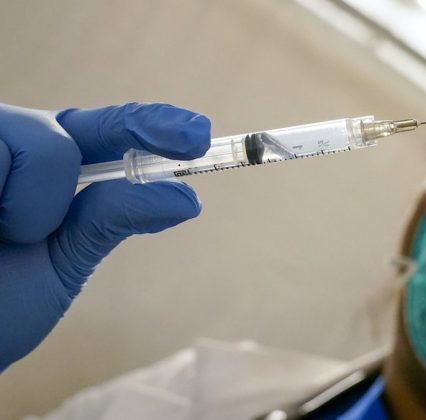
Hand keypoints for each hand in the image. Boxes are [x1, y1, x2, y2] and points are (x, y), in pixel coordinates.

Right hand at [0, 102, 209, 370]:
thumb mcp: (64, 262)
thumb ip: (112, 219)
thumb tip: (186, 197)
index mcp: (46, 173)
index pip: (106, 132)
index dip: (153, 125)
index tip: (199, 135)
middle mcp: (13, 151)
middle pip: (70, 129)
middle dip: (70, 175)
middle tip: (44, 226)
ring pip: (47, 148)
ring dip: (31, 211)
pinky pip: (1, 159)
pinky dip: (5, 207)